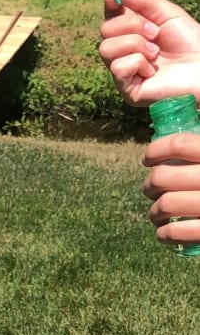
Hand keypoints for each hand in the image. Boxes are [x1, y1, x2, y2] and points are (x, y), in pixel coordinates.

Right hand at [99, 0, 199, 106]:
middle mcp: (124, 52)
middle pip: (105, 30)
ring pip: (107, 48)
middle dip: (131, 25)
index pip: (111, 16)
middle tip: (155, 32)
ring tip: (155, 52)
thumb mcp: (166, 14)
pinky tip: (152, 70)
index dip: (110, 4)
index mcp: (133, 33)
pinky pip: (117, 67)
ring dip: (135, 44)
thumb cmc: (189, 43)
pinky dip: (138, 63)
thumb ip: (142, 0)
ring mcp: (124, 72)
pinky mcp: (127, 89)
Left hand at [143, 132, 199, 247]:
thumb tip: (186, 101)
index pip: (179, 144)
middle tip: (150, 189)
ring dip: (154, 211)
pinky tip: (164, 233)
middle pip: (164, 177)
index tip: (148, 158)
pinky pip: (176, 232)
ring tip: (156, 213)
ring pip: (166, 205)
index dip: (156, 150)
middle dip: (150, 184)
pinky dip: (164, 234)